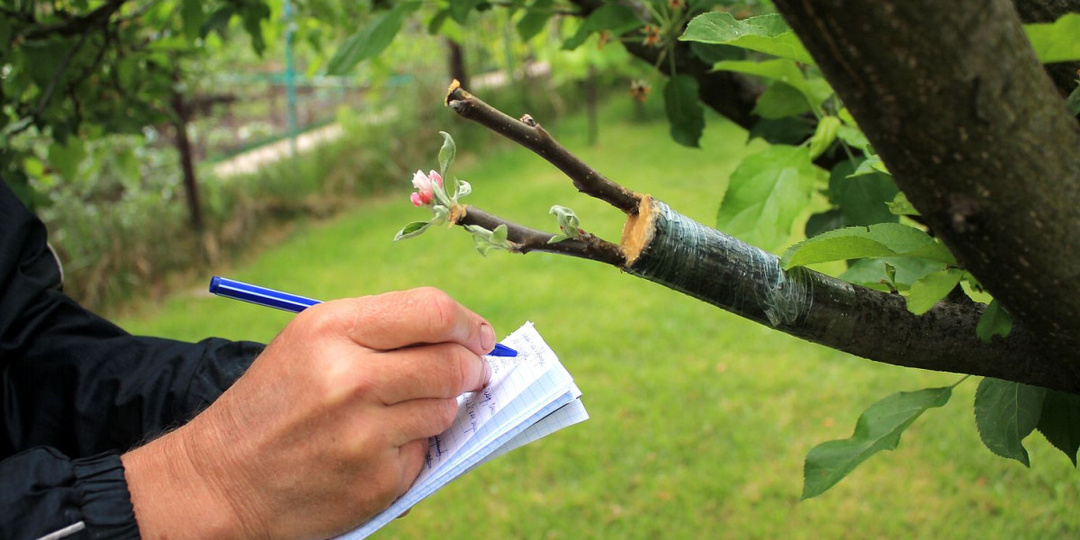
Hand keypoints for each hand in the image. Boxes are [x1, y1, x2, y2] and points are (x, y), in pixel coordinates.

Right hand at [122, 287, 494, 538]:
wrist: (221, 480)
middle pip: (451, 363)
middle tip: (469, 372)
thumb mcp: (313, 341)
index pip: (432, 312)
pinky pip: (425, 452)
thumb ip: (385, 330)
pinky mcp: (377, 481)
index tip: (478, 335)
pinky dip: (412, 448)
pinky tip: (376, 448)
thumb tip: (468, 337)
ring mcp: (364, 434)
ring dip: (438, 409)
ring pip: (445, 409)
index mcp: (331, 330)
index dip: (466, 323)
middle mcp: (349, 379)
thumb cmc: (277, 401)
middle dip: (470, 367)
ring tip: (399, 412)